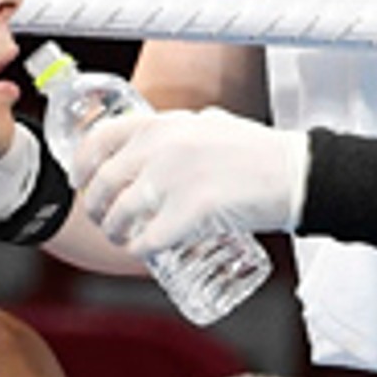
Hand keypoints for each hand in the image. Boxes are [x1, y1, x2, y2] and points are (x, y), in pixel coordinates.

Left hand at [75, 108, 308, 254]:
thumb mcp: (210, 124)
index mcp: (163, 123)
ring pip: (119, 214)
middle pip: (103, 184)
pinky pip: (146, 239)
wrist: (296, 174)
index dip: (81, 165)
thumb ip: (180, 131)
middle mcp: (162, 148)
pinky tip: (142, 253)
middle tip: (103, 219)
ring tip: (122, 238)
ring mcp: (175, 181)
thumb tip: (161, 143)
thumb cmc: (260, 152)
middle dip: (95, 207)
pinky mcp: (191, 213)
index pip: (99, 139)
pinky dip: (137, 250)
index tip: (80, 181)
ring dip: (113, 232)